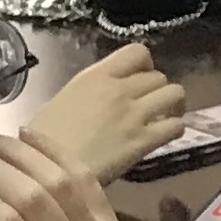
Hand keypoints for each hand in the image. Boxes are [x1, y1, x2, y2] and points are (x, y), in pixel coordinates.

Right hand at [21, 43, 187, 184]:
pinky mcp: (144, 141)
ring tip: (163, 118)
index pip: (137, 52)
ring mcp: (134, 114)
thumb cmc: (44, 138)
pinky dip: (175, 129)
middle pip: (159, 76)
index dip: (146, 65)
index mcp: (96, 76)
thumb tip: (107, 95)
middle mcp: (119, 89)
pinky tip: (162, 137)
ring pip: (176, 94)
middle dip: (158, 90)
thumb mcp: (65, 98)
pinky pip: (177, 126)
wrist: (45, 169)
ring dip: (173, 106)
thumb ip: (93, 91)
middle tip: (151, 107)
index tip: (140, 81)